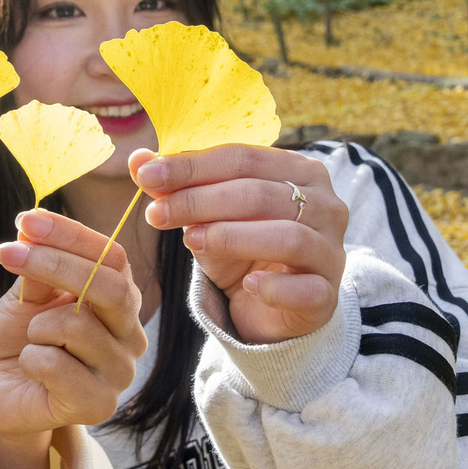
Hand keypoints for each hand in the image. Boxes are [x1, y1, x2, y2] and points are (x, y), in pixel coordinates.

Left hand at [0, 210, 146, 468]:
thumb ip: (38, 269)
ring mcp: (119, 371)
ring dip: (38, 326)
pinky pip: (58, 366)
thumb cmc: (20, 339)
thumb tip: (32, 228)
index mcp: (120, 299)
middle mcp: (130, 333)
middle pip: (109, 286)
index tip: (25, 221)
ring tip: (30, 337)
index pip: (113, 255)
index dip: (69, 234)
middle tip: (9, 254)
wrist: (2, 393)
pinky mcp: (99, 405)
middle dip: (54, 265)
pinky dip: (31, 358)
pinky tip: (30, 366)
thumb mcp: (26, 295)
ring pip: (79, 327)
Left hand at [134, 145, 347, 345]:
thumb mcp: (207, 216)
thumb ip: (178, 186)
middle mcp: (325, 205)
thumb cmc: (241, 251)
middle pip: (260, 194)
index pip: (243, 158)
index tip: (146, 175)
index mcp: (300, 171)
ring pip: (287, 236)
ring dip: (232, 236)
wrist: (270, 310)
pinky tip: (250, 285)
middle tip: (157, 213)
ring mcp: (330, 251)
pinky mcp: (327, 296)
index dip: (192, 166)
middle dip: (201, 201)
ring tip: (192, 241)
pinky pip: (305, 289)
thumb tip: (137, 158)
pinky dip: (275, 287)